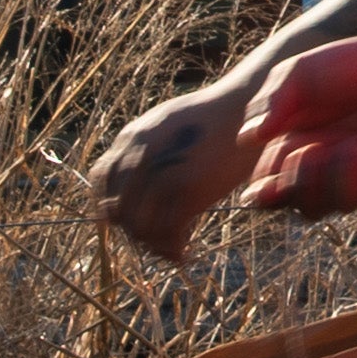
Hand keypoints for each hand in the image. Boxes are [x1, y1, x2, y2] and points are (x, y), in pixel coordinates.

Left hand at [92, 82, 265, 261]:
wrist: (254, 105)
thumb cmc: (222, 116)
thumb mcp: (172, 123)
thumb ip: (150, 147)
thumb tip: (141, 175)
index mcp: (133, 137)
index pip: (102, 183)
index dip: (113, 207)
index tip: (133, 222)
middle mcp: (138, 154)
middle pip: (117, 210)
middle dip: (135, 233)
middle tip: (158, 243)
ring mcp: (161, 171)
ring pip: (139, 227)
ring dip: (154, 246)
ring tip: (174, 251)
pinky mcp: (186, 188)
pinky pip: (166, 232)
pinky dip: (173, 250)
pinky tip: (186, 253)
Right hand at [240, 13, 356, 218]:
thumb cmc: (353, 63)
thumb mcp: (298, 75)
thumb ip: (270, 103)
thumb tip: (247, 139)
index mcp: (299, 149)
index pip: (273, 191)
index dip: (264, 196)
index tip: (262, 187)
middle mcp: (330, 168)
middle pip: (302, 208)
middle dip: (297, 187)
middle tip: (306, 152)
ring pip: (336, 207)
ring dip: (334, 177)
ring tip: (350, 142)